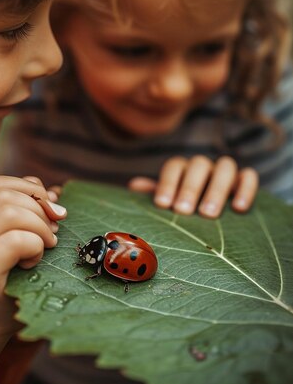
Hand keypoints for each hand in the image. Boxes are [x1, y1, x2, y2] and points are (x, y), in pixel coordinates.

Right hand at [0, 175, 66, 336]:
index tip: (50, 207)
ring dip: (39, 227)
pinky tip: (34, 262)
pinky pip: (17, 240)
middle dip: (38, 208)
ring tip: (45, 246)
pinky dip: (35, 245)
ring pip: (11, 212)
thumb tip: (50, 191)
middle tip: (53, 232)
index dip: (27, 188)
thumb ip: (16, 211)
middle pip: (4, 195)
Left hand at [128, 156, 258, 217]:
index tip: (163, 205)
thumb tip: (134, 186)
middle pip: (198, 165)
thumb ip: (153, 194)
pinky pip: (249, 176)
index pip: (174, 165)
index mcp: (182, 169)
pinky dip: (245, 188)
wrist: (207, 218)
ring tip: (208, 214)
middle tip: (183, 211)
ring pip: (225, 166)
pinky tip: (237, 208)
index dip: (168, 183)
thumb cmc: (182, 211)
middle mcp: (203, 166)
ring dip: (216, 189)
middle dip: (190, 188)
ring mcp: (224, 172)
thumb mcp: (167, 203)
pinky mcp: (244, 181)